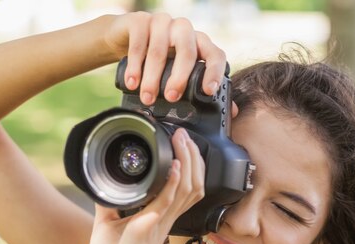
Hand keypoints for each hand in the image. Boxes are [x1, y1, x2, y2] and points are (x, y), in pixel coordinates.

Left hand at [89, 128, 205, 243]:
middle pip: (193, 185)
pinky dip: (173, 184)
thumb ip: (110, 203)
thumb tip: (101, 183)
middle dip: (193, 158)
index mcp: (158, 218)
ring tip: (184, 142)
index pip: (183, 189)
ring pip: (186, 189)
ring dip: (187, 163)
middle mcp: (164, 220)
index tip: (180, 144)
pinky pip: (167, 203)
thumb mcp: (108, 225)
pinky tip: (175, 167)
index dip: (188, 167)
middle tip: (186, 136)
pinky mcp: (148, 230)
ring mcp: (159, 224)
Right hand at [103, 11, 236, 113]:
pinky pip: (139, 44)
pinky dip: (135, 66)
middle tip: (171, 98)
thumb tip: (232, 111)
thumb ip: (199, 88)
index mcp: (198, 43)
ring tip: (148, 98)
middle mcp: (183, 30)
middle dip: (179, 78)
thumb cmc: (154, 60)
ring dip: (152, 77)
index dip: (214, 71)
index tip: (208, 91)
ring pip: (160, 49)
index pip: (214, 54)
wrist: (122, 38)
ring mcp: (161, 23)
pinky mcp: (140, 21)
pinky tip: (132, 82)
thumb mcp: (177, 73)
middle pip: (187, 52)